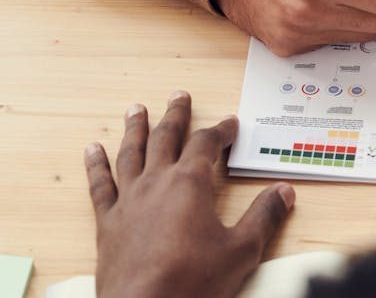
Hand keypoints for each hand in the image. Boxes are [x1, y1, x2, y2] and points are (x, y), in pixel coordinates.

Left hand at [85, 92, 294, 297]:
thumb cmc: (192, 282)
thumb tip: (284, 192)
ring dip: (135, 129)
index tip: (230, 124)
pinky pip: (100, 185)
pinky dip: (96, 165)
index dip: (221, 131)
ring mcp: (128, 201)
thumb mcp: (241, 250)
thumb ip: (264, 217)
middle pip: (166, 138)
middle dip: (176, 116)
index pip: (207, 144)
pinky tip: (92, 150)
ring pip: (130, 153)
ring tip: (136, 109)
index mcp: (190, 184)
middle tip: (179, 96)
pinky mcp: (108, 222)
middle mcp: (156, 183)